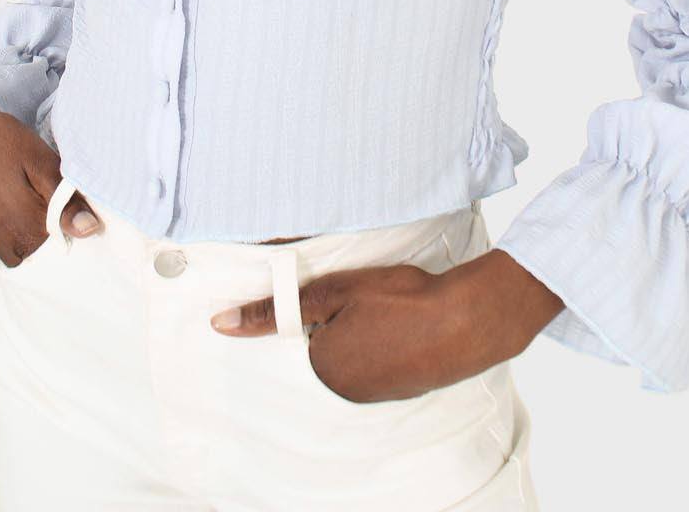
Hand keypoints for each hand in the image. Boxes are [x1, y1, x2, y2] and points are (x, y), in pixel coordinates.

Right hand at [0, 82, 102, 265]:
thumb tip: (90, 231)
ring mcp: (1, 244)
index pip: (74, 250)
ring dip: (56, 227)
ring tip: (61, 195)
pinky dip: (40, 225)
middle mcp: (13, 248)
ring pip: (43, 246)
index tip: (99, 210)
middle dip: (73, 230)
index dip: (89, 229)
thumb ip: (65, 201)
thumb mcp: (40, 163)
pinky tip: (42, 200)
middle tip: (78, 197)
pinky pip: (27, 240)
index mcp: (27, 233)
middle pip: (58, 252)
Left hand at [209, 248, 564, 403]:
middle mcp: (342, 391)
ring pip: (348, 359)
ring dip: (354, 336)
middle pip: (319, 352)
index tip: (327, 298)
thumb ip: (275, 309)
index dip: (305, 314)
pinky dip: (378, 346)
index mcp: (320, 369)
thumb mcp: (332, 293)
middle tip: (358, 299)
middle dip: (330, 326)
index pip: (291, 341)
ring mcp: (373, 395)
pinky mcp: (399, 390)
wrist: (467, 320)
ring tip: (379, 309)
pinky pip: (374, 367)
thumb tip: (221, 324)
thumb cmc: (400, 301)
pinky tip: (396, 326)